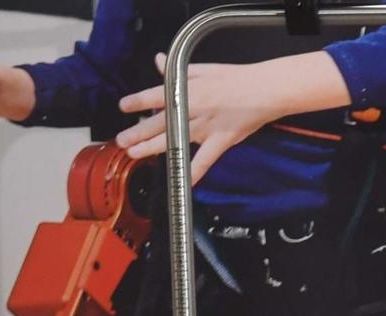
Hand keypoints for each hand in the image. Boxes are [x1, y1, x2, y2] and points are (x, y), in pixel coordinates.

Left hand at [116, 54, 294, 184]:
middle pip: (159, 122)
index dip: (137, 102)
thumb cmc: (234, 78)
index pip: (154, 95)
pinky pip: (204, 160)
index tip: (124, 107)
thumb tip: (159, 61)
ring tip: (134, 153)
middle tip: (121, 140)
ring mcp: (205, 127)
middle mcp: (191, 109)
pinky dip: (194, 172)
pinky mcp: (220, 141)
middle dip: (138, 132)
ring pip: (174, 140)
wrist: (263, 89)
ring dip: (152, 148)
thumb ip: (177, 70)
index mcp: (186, 89)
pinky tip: (183, 183)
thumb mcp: (202, 69)